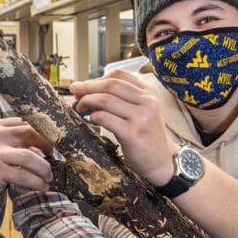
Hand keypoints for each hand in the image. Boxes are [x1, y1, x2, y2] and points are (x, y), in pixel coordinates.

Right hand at [0, 118, 53, 210]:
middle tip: (54, 157)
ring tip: (48, 177)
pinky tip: (40, 186)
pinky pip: (24, 175)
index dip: (42, 132)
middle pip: (33, 133)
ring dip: (45, 169)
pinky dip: (36, 182)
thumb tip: (32, 147)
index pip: (25, 122)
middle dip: (49, 146)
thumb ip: (4, 140)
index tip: (51, 142)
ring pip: (32, 157)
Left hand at [70, 70, 178, 185]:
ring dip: (87, 101)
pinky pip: (105, 118)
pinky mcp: (132, 134)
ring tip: (80, 107)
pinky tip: (91, 119)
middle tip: (74, 92)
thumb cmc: (147, 136)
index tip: (83, 85)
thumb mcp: (143, 111)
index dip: (97, 78)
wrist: (163, 161)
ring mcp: (141, 118)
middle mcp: (147, 102)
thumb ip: (123, 99)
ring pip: (106, 100)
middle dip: (88, 87)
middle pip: (110, 85)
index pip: (119, 76)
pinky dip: (93, 116)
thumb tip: (90, 89)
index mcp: (149, 93)